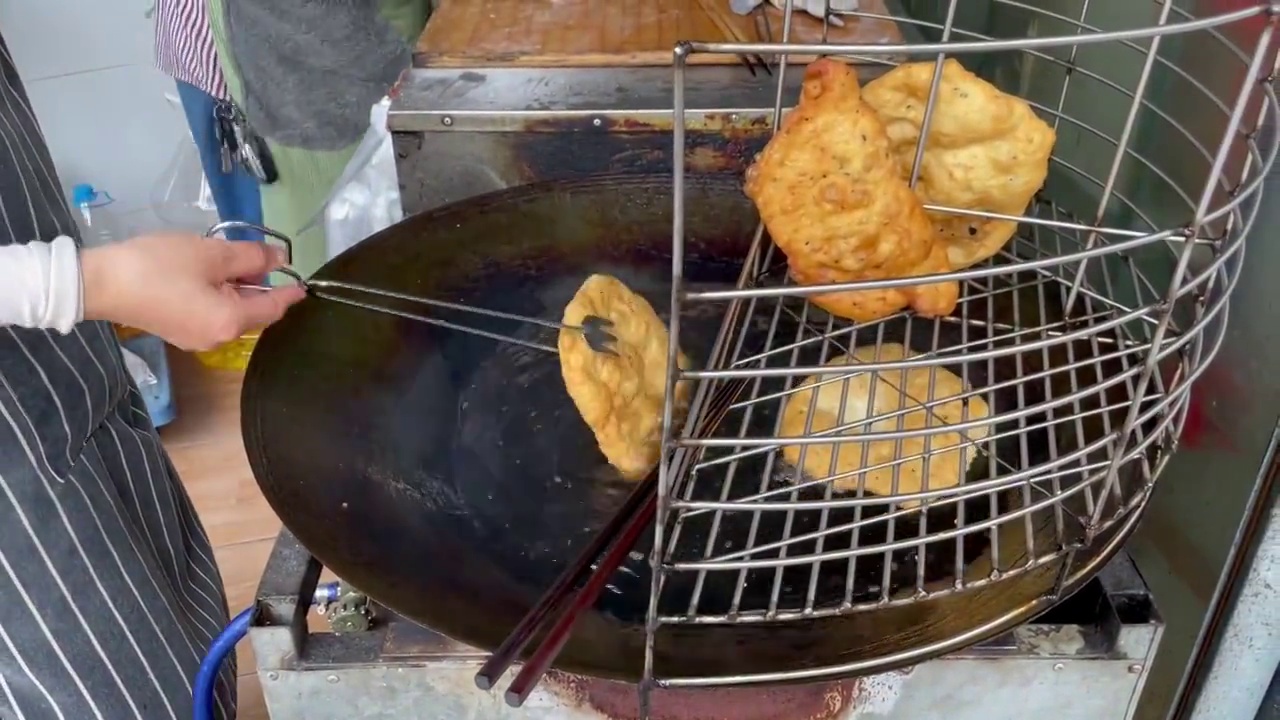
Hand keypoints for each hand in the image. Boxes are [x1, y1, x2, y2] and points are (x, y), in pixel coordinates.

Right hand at [80, 233, 306, 350]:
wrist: (100, 283)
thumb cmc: (159, 266)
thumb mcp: (211, 254)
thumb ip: (250, 257)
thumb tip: (280, 258)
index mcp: (230, 322)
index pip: (273, 308)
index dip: (290, 293)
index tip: (305, 283)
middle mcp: (217, 338)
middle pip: (253, 313)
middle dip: (261, 287)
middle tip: (261, 259)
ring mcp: (195, 339)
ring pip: (232, 313)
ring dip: (239, 290)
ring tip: (233, 261)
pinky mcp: (178, 331)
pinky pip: (212, 314)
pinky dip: (220, 296)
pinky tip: (211, 275)